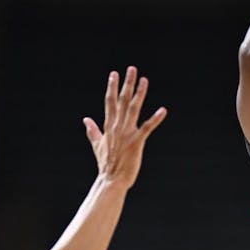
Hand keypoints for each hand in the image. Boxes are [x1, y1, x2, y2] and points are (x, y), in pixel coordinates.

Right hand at [83, 66, 166, 188]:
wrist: (111, 180)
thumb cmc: (106, 164)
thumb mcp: (97, 144)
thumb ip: (92, 130)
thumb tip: (85, 119)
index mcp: (108, 126)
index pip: (109, 102)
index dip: (112, 87)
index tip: (114, 74)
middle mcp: (117, 126)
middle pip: (121, 100)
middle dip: (126, 84)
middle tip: (131, 69)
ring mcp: (127, 133)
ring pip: (133, 109)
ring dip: (139, 94)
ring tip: (144, 80)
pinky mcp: (137, 142)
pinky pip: (147, 127)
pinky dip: (155, 118)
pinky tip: (163, 110)